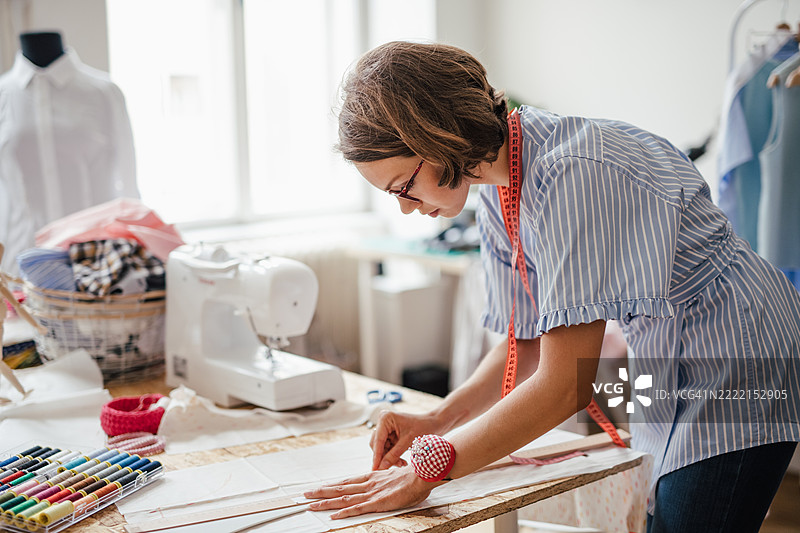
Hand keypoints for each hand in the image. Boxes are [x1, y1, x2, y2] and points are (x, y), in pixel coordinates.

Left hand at [304, 466, 433, 518]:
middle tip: (305, 494)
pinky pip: (358, 508)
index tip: (319, 486)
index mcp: (372, 476)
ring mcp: (372, 493)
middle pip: (340, 488)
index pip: (346, 481)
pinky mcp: (378, 502)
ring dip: (326, 502)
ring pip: (344, 498)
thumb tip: (381, 480)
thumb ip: (384, 478)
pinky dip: (344, 512)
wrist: (423, 474)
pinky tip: (333, 515)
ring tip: (311, 504)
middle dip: (321, 492)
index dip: (331, 484)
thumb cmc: (413, 475)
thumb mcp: (394, 475)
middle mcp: (368, 483)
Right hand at [369, 411, 438, 469]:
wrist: (434, 423)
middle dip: (385, 457)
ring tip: (402, 464)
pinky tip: (402, 461)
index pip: (377, 440)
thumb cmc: (423, 427)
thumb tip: (380, 467)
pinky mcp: (391, 434)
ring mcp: (387, 428)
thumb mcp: (408, 442)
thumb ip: (393, 455)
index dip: (376, 456)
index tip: (375, 470)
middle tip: (395, 467)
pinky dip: (393, 456)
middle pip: (377, 445)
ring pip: (382, 448)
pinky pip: (388, 448)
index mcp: (385, 418)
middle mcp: (383, 422)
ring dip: (390, 458)